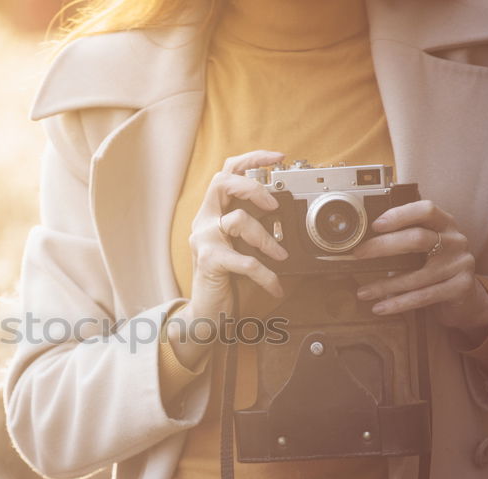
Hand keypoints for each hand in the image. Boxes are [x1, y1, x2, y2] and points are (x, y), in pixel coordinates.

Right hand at [166, 149, 287, 367]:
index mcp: (212, 213)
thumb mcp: (241, 245)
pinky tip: (276, 286)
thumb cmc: (226, 278)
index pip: (226, 172)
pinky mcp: (210, 261)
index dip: (251, 159)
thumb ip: (253, 226)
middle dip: (252, 186)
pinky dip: (267, 275)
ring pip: (237, 219)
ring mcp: (204, 240)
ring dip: (266, 238)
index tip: (278, 157)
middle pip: (222, 182)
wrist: (206, 313)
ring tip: (281, 255)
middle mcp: (204, 221)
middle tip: (273, 204)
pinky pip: (246, 261)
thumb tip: (283, 211)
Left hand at [352, 199, 487, 344]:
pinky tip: (380, 308)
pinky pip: (423, 296)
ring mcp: (460, 264)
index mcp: (445, 224)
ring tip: (362, 292)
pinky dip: (398, 303)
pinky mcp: (461, 287)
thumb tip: (364, 245)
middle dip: (383, 246)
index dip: (400, 215)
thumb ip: (404, 241)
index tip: (375, 225)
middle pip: (417, 238)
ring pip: (416, 275)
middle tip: (359, 254)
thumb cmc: (435, 267)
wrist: (465, 297)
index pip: (426, 210)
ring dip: (384, 285)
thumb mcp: (425, 248)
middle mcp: (456, 240)